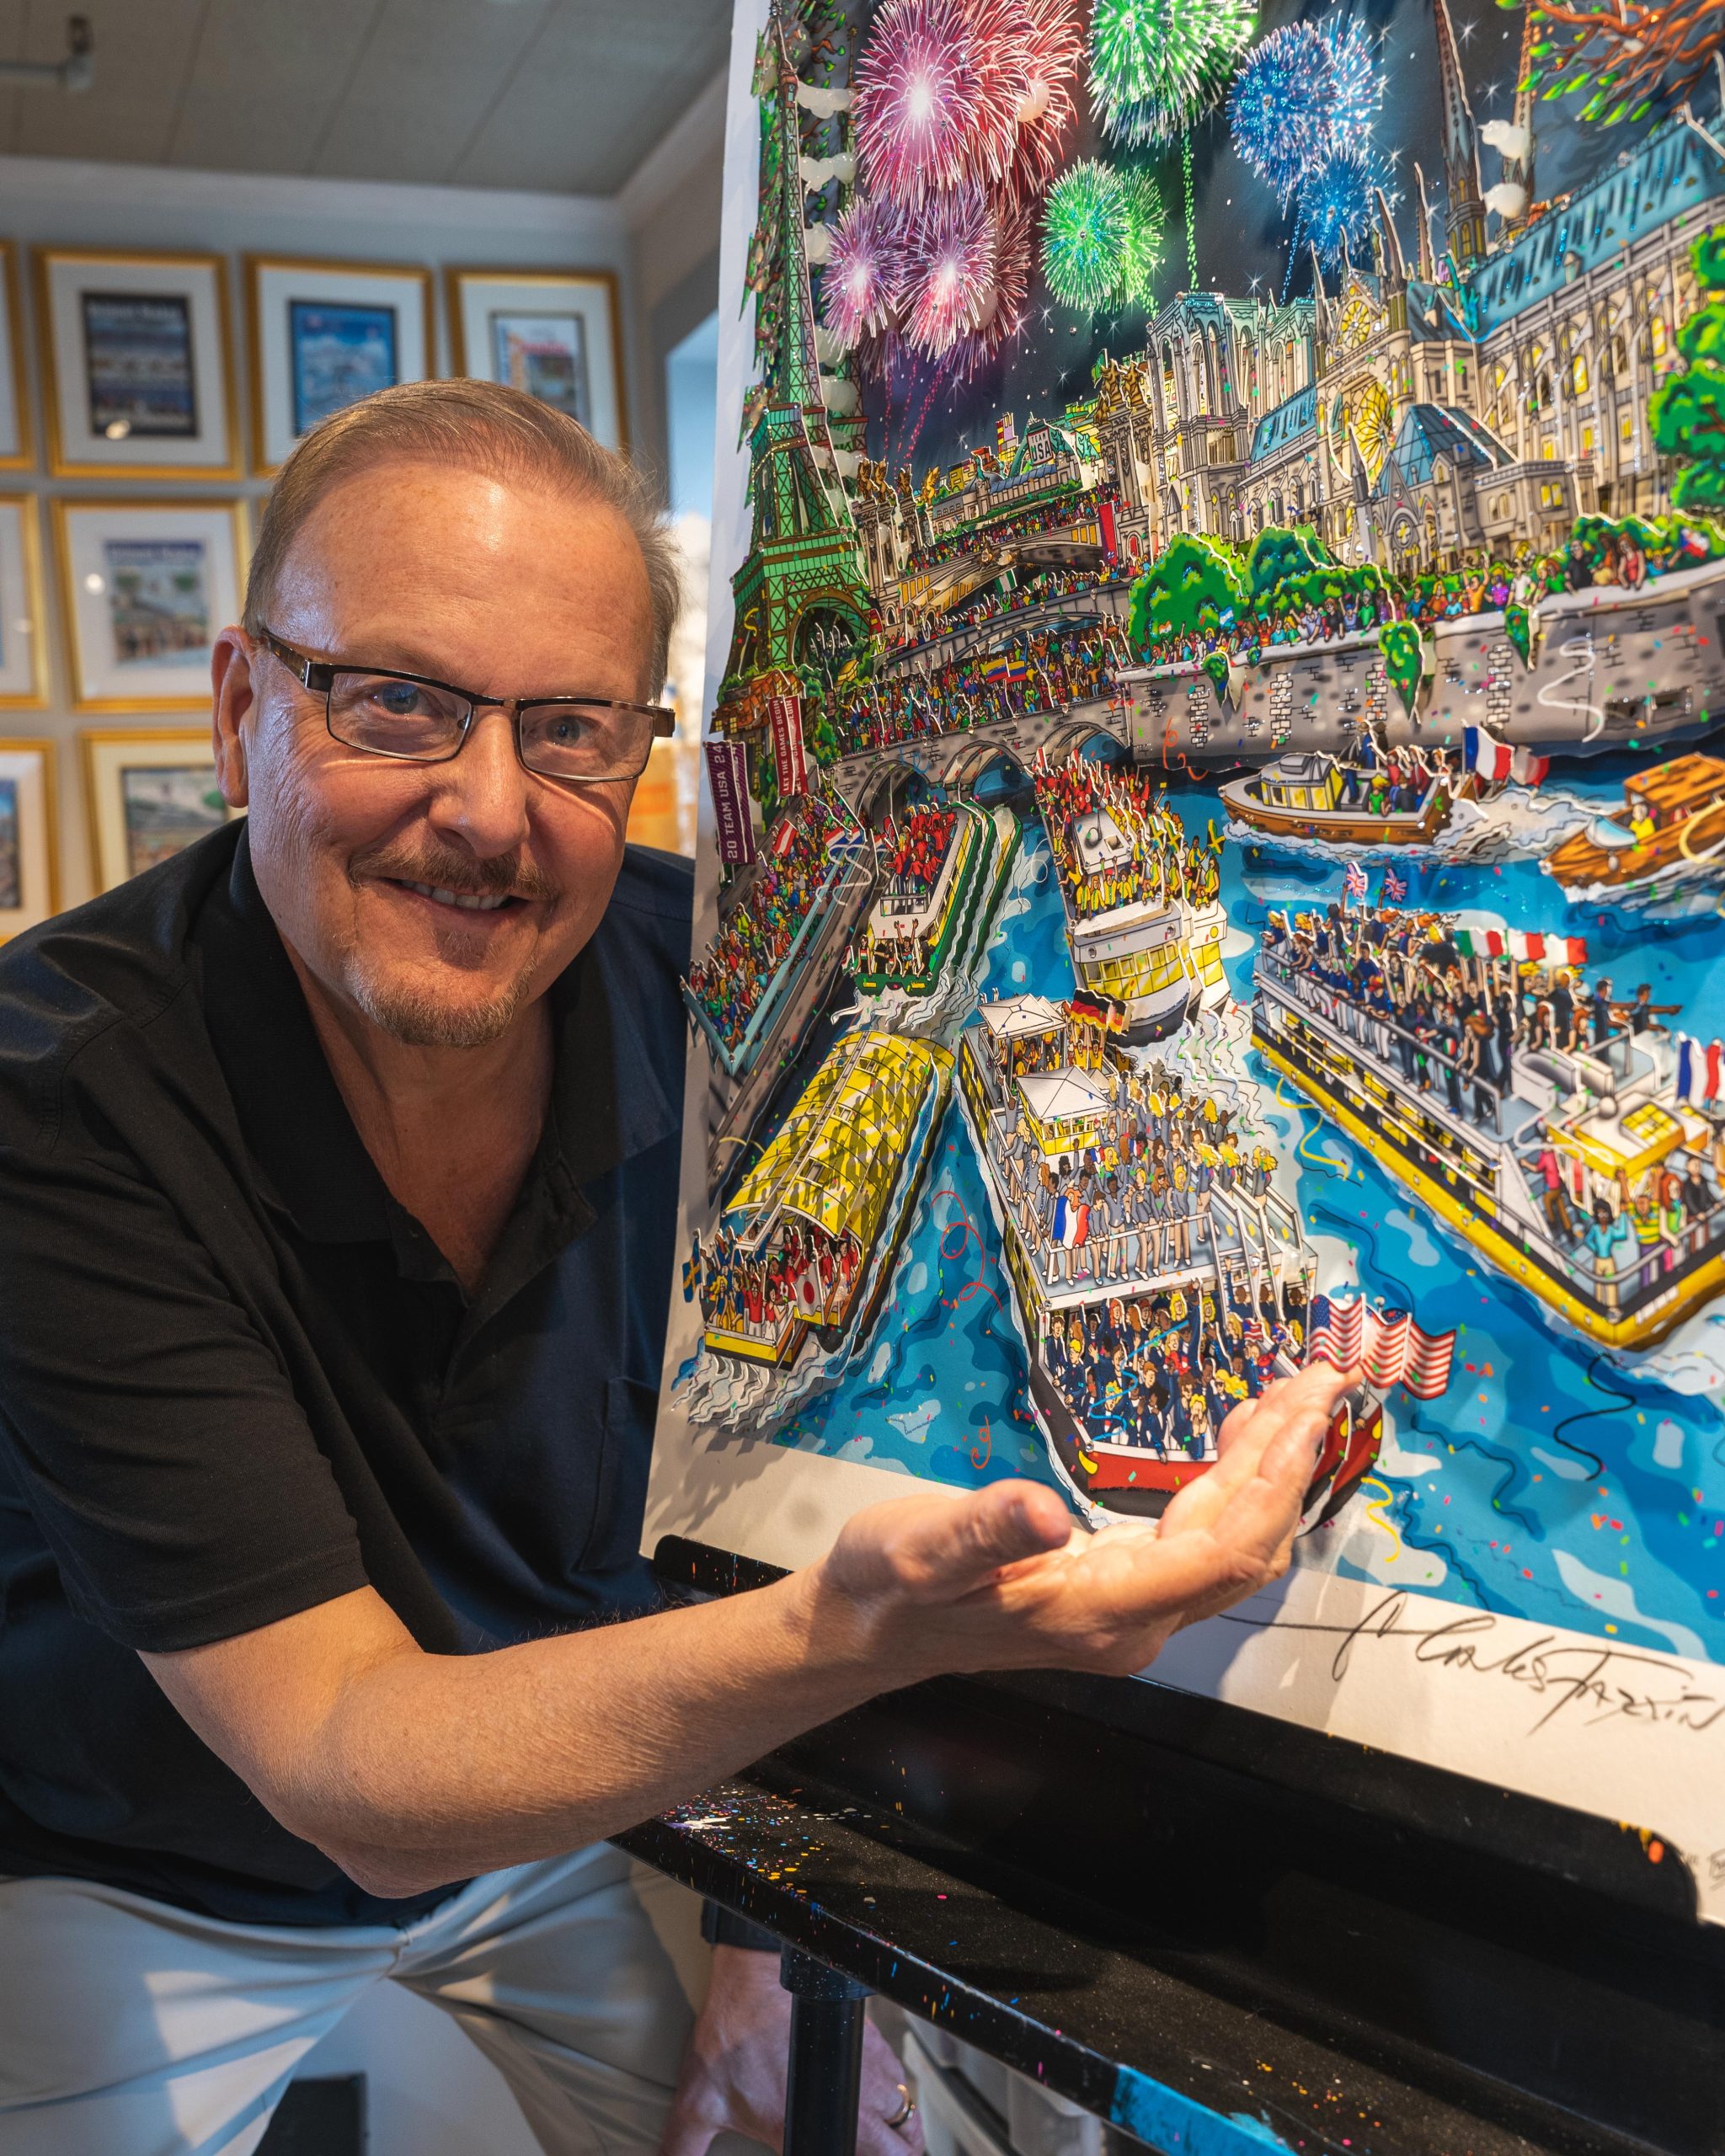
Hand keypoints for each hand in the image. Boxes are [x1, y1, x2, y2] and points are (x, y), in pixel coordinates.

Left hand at [660, 1945, 925, 2155]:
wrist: (759, 1968)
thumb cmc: (733, 2032)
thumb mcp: (698, 2102)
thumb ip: (682, 2147)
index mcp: (813, 2127)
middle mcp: (853, 2103)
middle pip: (906, 2150)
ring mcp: (871, 2070)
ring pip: (909, 2116)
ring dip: (901, 2133)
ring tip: (882, 2141)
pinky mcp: (877, 2042)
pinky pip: (903, 2080)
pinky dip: (897, 2097)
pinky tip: (876, 2100)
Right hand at [811, 1362, 1357, 1682]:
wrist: (865, 1632)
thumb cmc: (889, 1584)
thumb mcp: (920, 1548)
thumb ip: (986, 1528)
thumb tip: (1047, 1512)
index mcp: (1097, 1611)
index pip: (1225, 1549)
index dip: (1277, 1478)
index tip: (1310, 1405)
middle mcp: (1131, 1624)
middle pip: (1245, 1547)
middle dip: (1290, 1462)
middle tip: (1321, 1379)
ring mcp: (1130, 1616)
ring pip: (1231, 1547)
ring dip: (1267, 1472)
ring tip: (1292, 1395)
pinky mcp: (1119, 1598)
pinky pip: (1203, 1545)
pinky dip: (1233, 1487)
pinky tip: (1235, 1442)